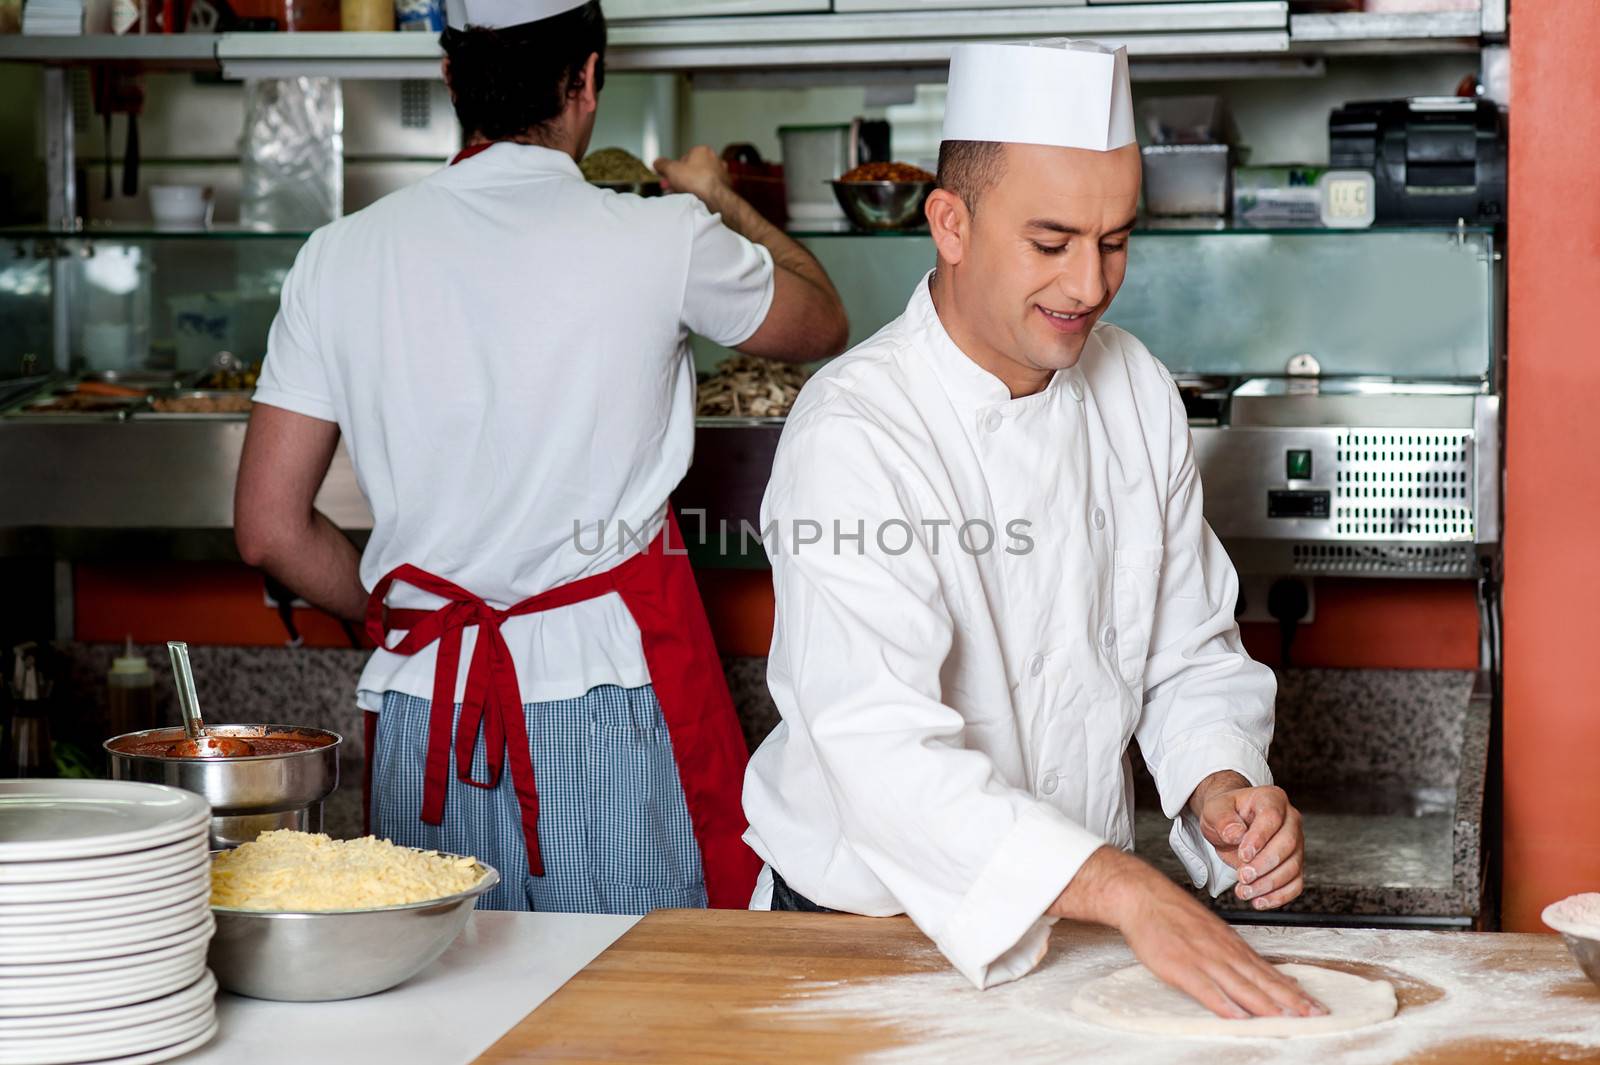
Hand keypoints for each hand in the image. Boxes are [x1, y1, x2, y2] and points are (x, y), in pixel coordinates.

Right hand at [653, 145, 731, 202]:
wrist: (715, 198)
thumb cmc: (697, 181)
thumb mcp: (671, 170)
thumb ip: (662, 164)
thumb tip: (657, 162)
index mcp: (702, 150)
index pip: (683, 158)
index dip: (673, 169)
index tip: (668, 178)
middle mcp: (714, 159)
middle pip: (692, 170)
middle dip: (680, 179)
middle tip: (672, 188)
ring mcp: (721, 173)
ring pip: (700, 179)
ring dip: (690, 187)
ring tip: (682, 195)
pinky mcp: (725, 186)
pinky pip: (709, 188)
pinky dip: (701, 193)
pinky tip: (695, 199)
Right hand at [1051, 848, 1325, 1019]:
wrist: (1143, 895)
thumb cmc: (1175, 914)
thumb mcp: (1212, 931)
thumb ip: (1236, 954)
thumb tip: (1264, 972)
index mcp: (1231, 945)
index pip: (1269, 972)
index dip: (1293, 991)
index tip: (1315, 1006)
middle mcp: (1223, 952)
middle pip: (1262, 981)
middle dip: (1290, 1000)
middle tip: (1315, 1015)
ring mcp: (1202, 959)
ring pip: (1240, 986)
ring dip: (1266, 1005)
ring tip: (1288, 1019)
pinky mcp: (1180, 966)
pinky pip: (1205, 989)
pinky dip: (1223, 1004)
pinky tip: (1238, 1017)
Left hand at [1189, 775, 1304, 910]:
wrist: (1230, 824)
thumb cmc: (1225, 814)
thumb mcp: (1215, 810)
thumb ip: (1223, 819)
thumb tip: (1235, 834)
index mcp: (1272, 799)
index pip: (1272, 817)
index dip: (1259, 838)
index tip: (1244, 854)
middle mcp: (1290, 819)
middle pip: (1288, 844)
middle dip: (1265, 864)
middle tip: (1243, 877)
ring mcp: (1296, 843)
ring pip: (1293, 866)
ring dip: (1269, 884)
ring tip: (1245, 891)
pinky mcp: (1294, 864)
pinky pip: (1295, 883)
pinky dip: (1279, 896)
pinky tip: (1259, 901)